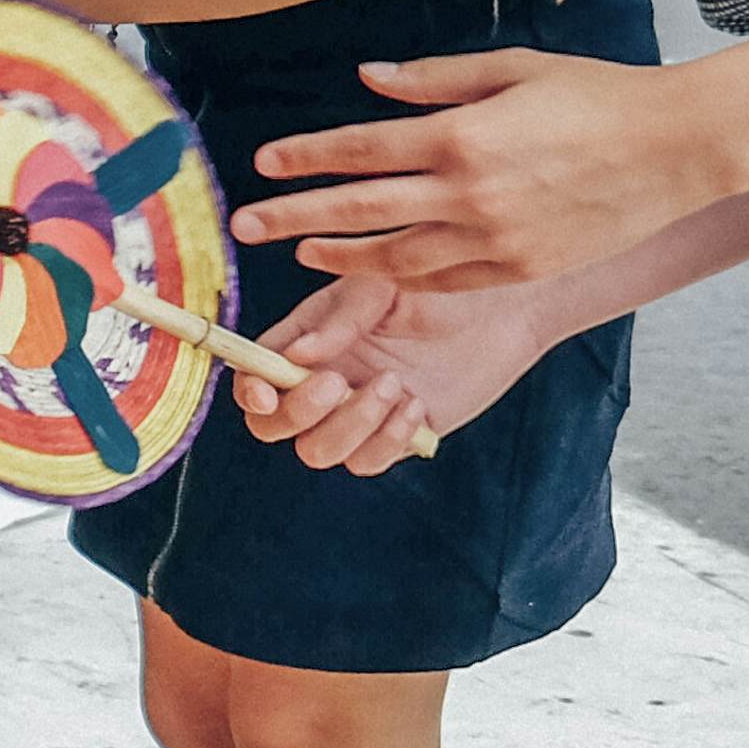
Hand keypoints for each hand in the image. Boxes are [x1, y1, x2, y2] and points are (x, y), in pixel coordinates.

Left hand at [230, 44, 730, 293]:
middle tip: (245, 227)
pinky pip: (445, 280)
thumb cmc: (596, 95)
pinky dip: (404, 276)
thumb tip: (367, 80)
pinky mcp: (519, 270)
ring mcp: (495, 240)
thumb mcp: (514, 69)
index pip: (361, 150)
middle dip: (293, 217)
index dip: (305, 157)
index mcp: (463, 135)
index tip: (262, 164)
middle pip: (359, 211)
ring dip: (342, 255)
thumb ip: (434, 79)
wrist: (677, 150)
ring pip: (396, 258)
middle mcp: (470, 194)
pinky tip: (375, 269)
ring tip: (303, 253)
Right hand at [241, 274, 545, 473]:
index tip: (267, 391)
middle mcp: (321, 381)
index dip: (249, 391)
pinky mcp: (394, 438)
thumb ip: (339, 321)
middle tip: (337, 381)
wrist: (500, 311)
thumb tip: (295, 357)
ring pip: (319, 452)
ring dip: (350, 423)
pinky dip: (387, 439)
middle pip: (273, 426)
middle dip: (297, 412)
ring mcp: (355, 414)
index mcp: (304, 340)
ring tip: (394, 384)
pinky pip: (369, 462)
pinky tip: (415, 403)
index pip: (254, 376)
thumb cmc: (434, 285)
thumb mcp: (381, 287)